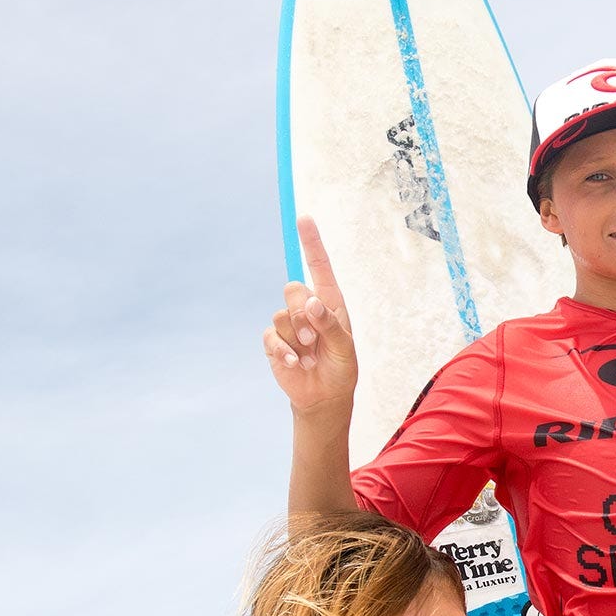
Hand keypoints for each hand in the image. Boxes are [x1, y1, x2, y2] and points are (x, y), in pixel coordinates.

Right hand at [262, 217, 357, 415]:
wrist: (323, 397)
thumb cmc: (340, 368)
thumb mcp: (344, 347)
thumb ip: (330, 324)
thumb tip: (311, 302)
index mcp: (329, 302)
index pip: (318, 266)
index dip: (311, 242)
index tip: (303, 218)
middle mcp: (307, 307)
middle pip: (293, 289)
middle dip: (302, 315)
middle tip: (313, 340)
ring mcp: (288, 324)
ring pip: (281, 314)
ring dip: (297, 339)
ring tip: (310, 357)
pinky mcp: (274, 341)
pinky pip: (271, 336)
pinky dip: (284, 351)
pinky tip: (296, 364)